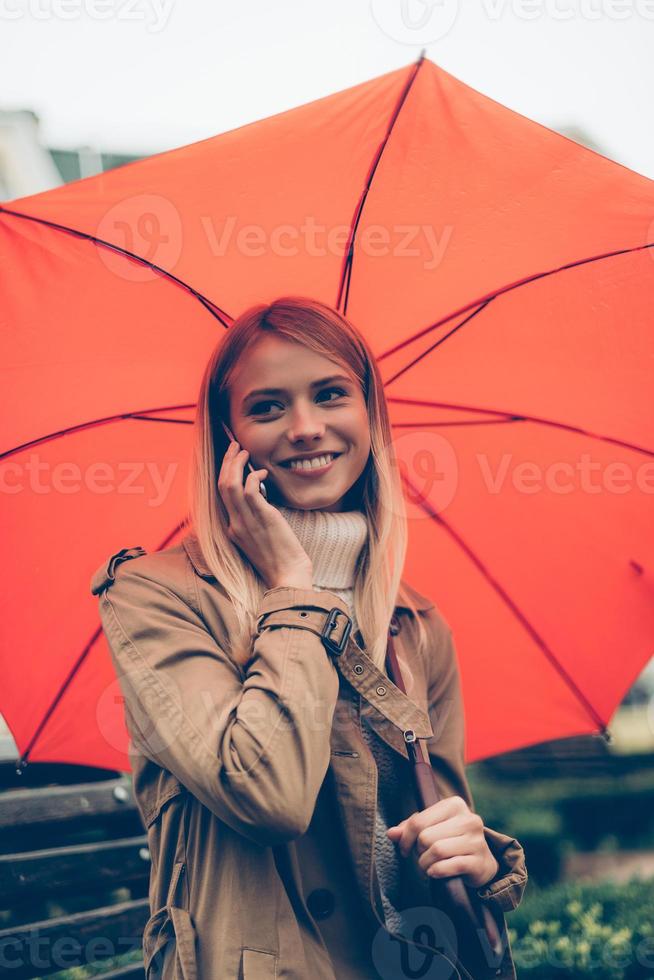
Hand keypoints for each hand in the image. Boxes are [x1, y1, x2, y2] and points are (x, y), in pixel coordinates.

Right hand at [218, 440, 313, 589]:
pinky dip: (253, 477)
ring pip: (230, 485)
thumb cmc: (280, 560)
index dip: (226, 473)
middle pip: (222, 486)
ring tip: (244, 452)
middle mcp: (234, 524)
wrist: (288, 577)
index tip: (232, 460)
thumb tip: (259, 494)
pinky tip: (262, 473)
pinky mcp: (262, 519)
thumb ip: (255, 518)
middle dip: (226, 462)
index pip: (222, 496)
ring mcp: (245, 522)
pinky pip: (249, 491)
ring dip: (236, 464)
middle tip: (234, 447)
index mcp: (233, 529)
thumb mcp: (260, 538)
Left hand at [386, 796, 499, 888]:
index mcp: (454, 805)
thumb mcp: (431, 828)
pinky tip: (435, 872)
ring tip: (427, 865)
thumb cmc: (451, 841)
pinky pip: (448, 866)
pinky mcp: (479, 861)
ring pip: (436, 851)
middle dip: (418, 851)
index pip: (418, 821)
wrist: (480, 863)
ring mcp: (476, 840)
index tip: (404, 849)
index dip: (405, 838)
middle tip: (421, 856)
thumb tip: (391, 833)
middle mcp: (468, 819)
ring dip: (425, 863)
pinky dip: (436, 871)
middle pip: (426, 837)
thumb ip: (410, 828)